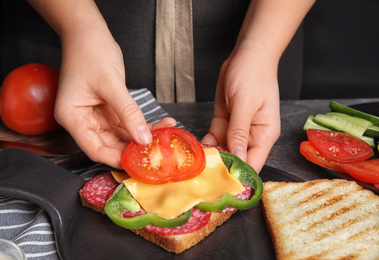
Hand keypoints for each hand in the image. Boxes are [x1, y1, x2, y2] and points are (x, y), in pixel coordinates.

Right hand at [54, 26, 175, 167]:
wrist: (89, 33)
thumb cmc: (90, 52)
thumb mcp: (110, 84)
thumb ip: (128, 112)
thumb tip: (144, 138)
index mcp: (72, 117)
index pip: (94, 148)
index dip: (116, 158)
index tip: (139, 163)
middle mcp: (82, 120)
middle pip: (109, 145)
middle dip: (134, 148)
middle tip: (157, 150)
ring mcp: (96, 116)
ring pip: (121, 136)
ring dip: (142, 136)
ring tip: (164, 133)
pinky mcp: (108, 110)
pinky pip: (126, 124)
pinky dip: (142, 125)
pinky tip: (159, 125)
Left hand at [201, 47, 280, 172]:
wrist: (246, 54)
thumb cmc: (253, 75)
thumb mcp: (245, 104)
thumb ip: (240, 131)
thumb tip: (238, 157)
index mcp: (265, 134)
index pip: (254, 163)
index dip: (238, 175)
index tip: (220, 185)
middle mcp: (252, 135)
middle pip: (237, 159)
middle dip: (221, 168)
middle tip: (201, 177)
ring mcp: (238, 129)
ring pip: (224, 149)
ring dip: (211, 156)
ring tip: (194, 164)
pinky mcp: (225, 121)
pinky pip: (215, 137)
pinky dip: (206, 143)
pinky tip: (195, 148)